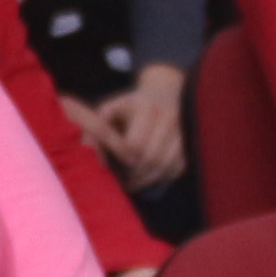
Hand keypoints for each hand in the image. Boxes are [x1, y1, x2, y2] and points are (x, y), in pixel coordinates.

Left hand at [74, 63, 186, 189]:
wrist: (164, 94)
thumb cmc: (129, 107)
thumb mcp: (110, 110)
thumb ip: (96, 128)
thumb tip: (85, 148)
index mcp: (146, 108)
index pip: (134, 144)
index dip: (122, 159)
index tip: (113, 165)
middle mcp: (169, 118)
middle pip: (151, 158)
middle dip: (134, 174)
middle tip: (122, 181)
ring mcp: (183, 131)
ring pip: (166, 166)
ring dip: (147, 179)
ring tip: (132, 183)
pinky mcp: (190, 143)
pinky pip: (177, 168)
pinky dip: (162, 178)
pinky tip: (148, 178)